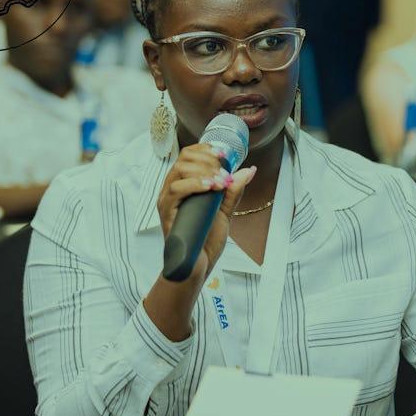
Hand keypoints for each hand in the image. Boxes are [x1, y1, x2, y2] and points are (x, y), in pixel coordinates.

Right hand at [156, 143, 256, 280]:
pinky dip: (195, 184)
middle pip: (184, 159)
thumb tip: (248, 170)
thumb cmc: (205, 239)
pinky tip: (211, 187)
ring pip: (179, 171)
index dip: (206, 149)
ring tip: (220, 181)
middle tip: (224, 172)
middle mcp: (172, 190)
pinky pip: (176, 190)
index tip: (224, 154)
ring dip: (204, 171)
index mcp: (184, 185)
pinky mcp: (167, 213)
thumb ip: (233, 190)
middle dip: (208, 160)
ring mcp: (168, 201)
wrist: (198, 265)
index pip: (188, 156)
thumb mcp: (223, 211)